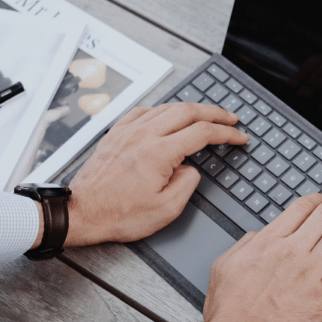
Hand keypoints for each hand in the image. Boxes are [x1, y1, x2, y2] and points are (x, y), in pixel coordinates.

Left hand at [64, 102, 248, 245]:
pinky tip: (166, 116)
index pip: (203, 132)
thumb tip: (191, 168)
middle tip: (231, 118)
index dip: (226, 133)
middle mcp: (144, 135)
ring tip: (204, 115)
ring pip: (166, 107)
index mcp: (160, 153)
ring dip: (190, 108)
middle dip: (215, 112)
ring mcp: (128, 131)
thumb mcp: (166, 209)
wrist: (83, 212)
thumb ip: (187, 183)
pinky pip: (143, 111)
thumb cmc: (119, 214)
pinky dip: (162, 110)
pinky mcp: (116, 133)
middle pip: (188, 110)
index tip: (239, 137)